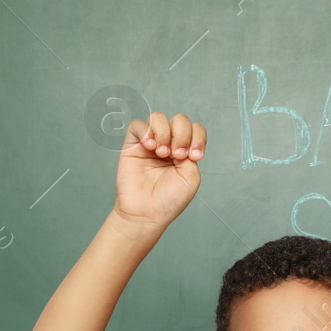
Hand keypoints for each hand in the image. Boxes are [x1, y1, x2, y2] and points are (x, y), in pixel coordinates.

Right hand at [112, 111, 206, 233]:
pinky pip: (138, 125)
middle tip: (177, 156)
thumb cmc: (168, 199)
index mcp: (185, 150)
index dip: (197, 138)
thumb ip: (191, 152)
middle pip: (180, 120)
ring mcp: (150, 143)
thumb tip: (177, 137)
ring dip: (164, 133)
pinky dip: (146, 132)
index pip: (195, 129)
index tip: (194, 156)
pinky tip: (150, 148)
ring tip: (161, 153)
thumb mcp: (191, 176)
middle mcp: (168, 144)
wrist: (146, 213)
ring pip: (159, 117)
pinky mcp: (132, 145)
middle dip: (182, 135)